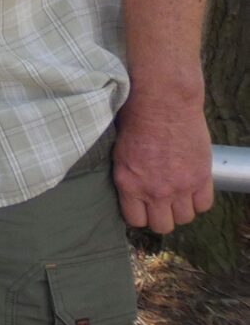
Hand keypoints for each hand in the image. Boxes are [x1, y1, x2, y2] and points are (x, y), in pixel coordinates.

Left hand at [112, 91, 213, 232]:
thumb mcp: (119, 147)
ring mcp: (180, 186)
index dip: (141, 213)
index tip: (143, 204)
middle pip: (162, 225)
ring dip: (181, 206)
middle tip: (161, 198)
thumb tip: (130, 186)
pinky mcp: (201, 177)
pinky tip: (192, 184)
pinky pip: (204, 204)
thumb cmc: (136, 114)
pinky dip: (199, 198)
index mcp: (129, 183)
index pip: (136, 220)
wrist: (164, 98)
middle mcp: (154, 191)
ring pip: (184, 218)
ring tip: (178, 189)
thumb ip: (127, 173)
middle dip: (161, 214)